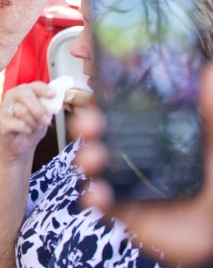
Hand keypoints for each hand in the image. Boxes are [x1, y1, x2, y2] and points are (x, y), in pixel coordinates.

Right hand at [0, 82, 55, 159]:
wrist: (21, 145)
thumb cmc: (33, 127)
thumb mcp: (44, 116)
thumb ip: (48, 107)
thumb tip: (56, 101)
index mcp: (23, 91)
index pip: (34, 85)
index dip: (43, 89)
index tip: (53, 95)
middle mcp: (12, 96)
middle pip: (25, 94)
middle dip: (39, 109)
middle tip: (47, 121)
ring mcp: (5, 108)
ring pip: (22, 110)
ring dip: (34, 122)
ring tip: (35, 127)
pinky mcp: (2, 121)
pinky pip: (19, 124)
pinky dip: (27, 130)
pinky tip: (26, 131)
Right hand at [75, 66, 212, 264]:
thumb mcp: (212, 139)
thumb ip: (209, 111)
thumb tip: (206, 74)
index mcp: (147, 134)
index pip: (115, 112)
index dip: (100, 101)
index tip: (96, 94)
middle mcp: (130, 154)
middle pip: (95, 134)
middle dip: (84, 125)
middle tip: (90, 123)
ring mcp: (124, 182)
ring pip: (91, 165)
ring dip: (86, 158)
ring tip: (96, 158)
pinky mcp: (124, 210)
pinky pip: (100, 203)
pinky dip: (94, 198)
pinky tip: (100, 195)